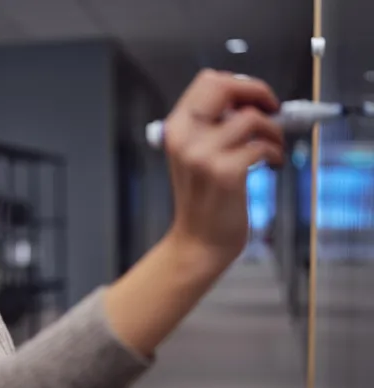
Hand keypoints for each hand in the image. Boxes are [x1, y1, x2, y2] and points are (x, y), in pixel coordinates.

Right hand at [163, 69, 284, 266]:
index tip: (255, 99)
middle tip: (272, 109)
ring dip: (273, 131)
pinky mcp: (225, 173)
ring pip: (251, 118)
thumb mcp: (194, 156)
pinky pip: (262, 146)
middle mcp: (185, 138)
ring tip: (273, 147)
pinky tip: (272, 165)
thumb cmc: (203, 201)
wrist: (198, 242)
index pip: (208, 81)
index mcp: (176, 129)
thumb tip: (249, 102)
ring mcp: (203, 156)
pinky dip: (275, 153)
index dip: (239, 84)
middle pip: (225, 87)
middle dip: (258, 93)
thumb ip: (211, 127)